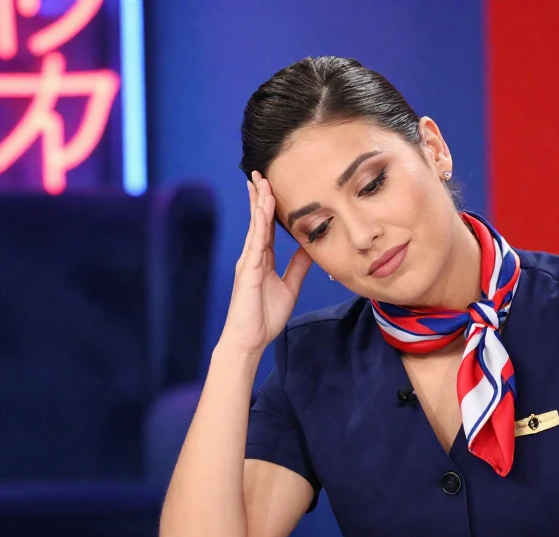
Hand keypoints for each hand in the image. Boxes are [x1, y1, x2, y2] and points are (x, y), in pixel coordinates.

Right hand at [220, 171, 312, 356]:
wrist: (250, 339)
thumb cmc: (264, 317)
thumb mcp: (289, 287)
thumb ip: (297, 267)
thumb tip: (310, 248)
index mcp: (261, 260)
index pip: (266, 227)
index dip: (268, 207)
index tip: (271, 186)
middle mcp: (253, 256)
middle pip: (257, 220)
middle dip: (259, 196)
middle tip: (260, 173)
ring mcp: (249, 262)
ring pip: (255, 225)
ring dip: (259, 202)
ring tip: (262, 181)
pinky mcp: (248, 270)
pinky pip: (256, 241)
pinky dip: (260, 222)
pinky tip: (264, 207)